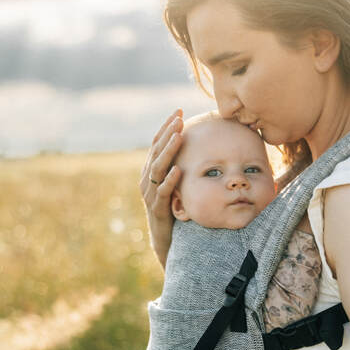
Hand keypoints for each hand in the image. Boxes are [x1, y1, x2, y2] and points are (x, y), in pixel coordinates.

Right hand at [139, 109, 184, 267]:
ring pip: (157, 168)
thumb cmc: (175, 208)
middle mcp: (147, 179)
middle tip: (179, 119)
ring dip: (168, 152)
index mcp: (152, 171)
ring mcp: (150, 194)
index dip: (167, 127)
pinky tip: (178, 170)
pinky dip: (169, 180)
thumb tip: (201, 145)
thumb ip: (183, 165)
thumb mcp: (179, 183)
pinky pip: (162, 192)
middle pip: (156, 151)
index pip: (158, 143)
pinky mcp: (156, 208)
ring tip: (178, 137)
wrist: (166, 239)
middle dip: (168, 133)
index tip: (179, 111)